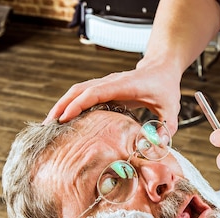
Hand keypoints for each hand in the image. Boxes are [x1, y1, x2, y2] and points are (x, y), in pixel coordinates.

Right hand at [44, 63, 181, 133]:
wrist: (162, 68)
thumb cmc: (165, 87)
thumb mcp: (171, 108)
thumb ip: (167, 127)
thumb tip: (159, 147)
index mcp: (125, 86)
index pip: (97, 92)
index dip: (80, 104)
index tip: (65, 117)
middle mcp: (111, 82)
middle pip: (79, 90)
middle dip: (62, 106)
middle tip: (48, 126)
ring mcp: (105, 84)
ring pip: (77, 91)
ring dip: (62, 105)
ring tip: (49, 125)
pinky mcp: (103, 89)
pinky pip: (82, 95)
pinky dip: (70, 105)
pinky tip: (63, 121)